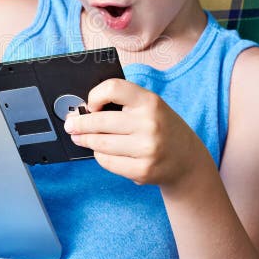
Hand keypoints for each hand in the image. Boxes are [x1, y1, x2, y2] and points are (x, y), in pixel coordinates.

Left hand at [64, 78, 196, 186]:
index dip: (95, 95)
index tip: (90, 104)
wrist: (188, 160)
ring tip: (80, 138)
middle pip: (100, 121)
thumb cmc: (162, 128)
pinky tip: (100, 152)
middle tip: (70, 125)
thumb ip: (123, 104)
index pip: (113, 88)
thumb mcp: (151, 107)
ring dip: (85, 140)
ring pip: (100, 144)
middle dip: (79, 124)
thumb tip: (84, 111)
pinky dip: (99, 157)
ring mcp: (146, 148)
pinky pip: (108, 162)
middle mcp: (149, 123)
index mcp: (150, 101)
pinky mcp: (142, 170)